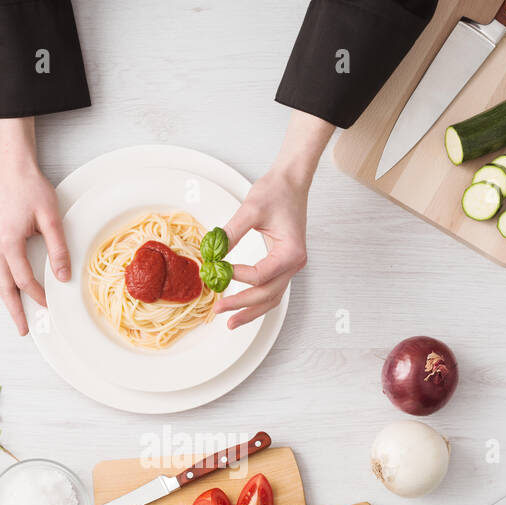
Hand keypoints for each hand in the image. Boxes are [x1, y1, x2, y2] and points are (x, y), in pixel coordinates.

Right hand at [0, 118, 69, 334]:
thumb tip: (62, 277)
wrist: (11, 166)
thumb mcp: (51, 218)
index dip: (37, 295)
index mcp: (7, 242)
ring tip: (15, 314)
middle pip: (3, 286)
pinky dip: (2, 281)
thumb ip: (57, 250)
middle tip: (22, 330)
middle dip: (13, 310)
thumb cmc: (30, 188)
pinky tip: (10, 288)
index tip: (49, 305)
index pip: (24, 280)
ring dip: (6, 297)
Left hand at [215, 111, 334, 329]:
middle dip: (241, 305)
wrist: (291, 181)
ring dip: (250, 312)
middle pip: (267, 295)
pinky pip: (271, 289)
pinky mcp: (283, 264)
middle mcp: (294, 264)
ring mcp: (290, 266)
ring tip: (230, 323)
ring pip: (271, 298)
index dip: (237, 276)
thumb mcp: (250, 209)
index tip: (217, 269)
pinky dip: (256, 301)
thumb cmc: (277, 191)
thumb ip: (231, 233)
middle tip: (217, 310)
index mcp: (291, 252)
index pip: (260, 275)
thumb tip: (212, 254)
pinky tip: (241, 309)